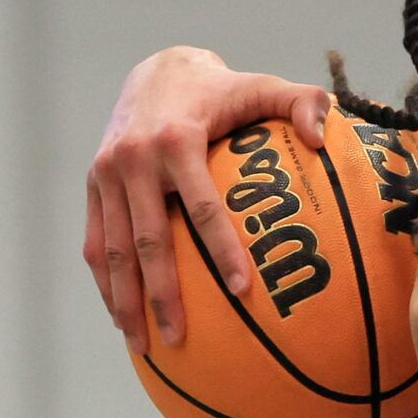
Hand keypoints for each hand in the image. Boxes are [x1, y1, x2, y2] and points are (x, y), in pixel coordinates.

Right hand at [84, 47, 330, 346]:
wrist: (158, 70)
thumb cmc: (223, 91)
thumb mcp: (265, 86)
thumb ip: (303, 103)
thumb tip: (324, 137)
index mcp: (177, 141)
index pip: (202, 206)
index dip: (223, 249)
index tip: (243, 291)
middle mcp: (133, 159)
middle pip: (148, 241)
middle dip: (162, 294)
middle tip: (179, 339)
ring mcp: (106, 174)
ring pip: (113, 249)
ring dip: (125, 299)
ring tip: (143, 346)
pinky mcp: (93, 184)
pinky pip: (96, 241)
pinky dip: (105, 282)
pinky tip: (122, 318)